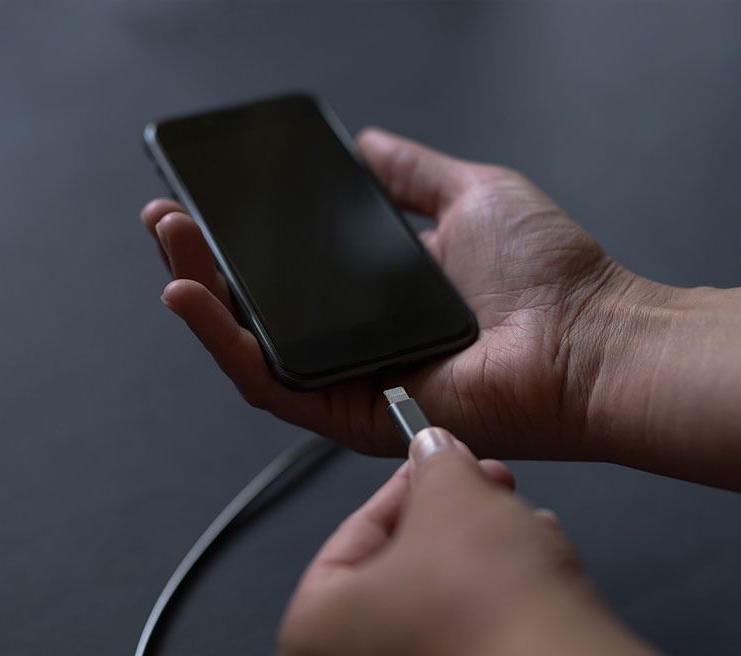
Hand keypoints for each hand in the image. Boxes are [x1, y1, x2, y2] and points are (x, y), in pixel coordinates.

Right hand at [141, 127, 633, 458]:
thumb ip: (411, 173)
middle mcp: (351, 339)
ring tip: (168, 241)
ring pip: (247, 343)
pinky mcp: (343, 412)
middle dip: (202, 258)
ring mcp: (344, 378)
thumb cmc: (545, 276)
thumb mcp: (469, 195)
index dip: (238, 236)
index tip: (203, 197)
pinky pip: (267, 381)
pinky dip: (220, 340)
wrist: (587, 340)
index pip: (286, 269)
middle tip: (167, 215)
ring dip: (198, 292)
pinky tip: (191, 295)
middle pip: (255, 306)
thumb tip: (367, 144)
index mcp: (373, 293)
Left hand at [275, 427, 691, 655]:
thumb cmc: (486, 615)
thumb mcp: (452, 499)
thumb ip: (434, 464)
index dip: (401, 487)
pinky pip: (474, 638)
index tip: (429, 463)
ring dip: (483, 552)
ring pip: (442, 602)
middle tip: (477, 482)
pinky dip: (500, 599)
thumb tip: (433, 449)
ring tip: (515, 516)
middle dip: (450, 516)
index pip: (353, 535)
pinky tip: (534, 562)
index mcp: (312, 632)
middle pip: (399, 568)